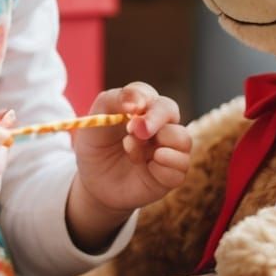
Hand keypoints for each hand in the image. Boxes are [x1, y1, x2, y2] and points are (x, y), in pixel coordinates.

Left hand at [70, 82, 191, 219]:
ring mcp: (168, 149)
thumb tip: (136, 102)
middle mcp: (160, 126)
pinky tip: (145, 167)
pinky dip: (163, 167)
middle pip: (171, 111)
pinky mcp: (170, 175)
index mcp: (143, 108)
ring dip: (157, 144)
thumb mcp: (97, 118)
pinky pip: (181, 168)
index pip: (149, 95)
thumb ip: (114, 100)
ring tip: (130, 151)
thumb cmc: (96, 145)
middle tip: (133, 130)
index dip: (142, 99)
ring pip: (183, 139)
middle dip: (153, 119)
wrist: (92, 180)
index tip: (129, 109)